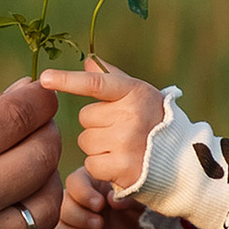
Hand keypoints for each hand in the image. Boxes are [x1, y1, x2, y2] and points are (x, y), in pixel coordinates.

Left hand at [41, 54, 167, 191]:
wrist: (184, 162)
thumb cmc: (157, 123)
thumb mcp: (141, 96)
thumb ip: (113, 78)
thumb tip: (87, 60)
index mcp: (134, 92)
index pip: (95, 84)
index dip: (67, 80)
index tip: (44, 78)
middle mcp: (130, 115)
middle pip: (86, 118)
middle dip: (98, 126)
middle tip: (122, 132)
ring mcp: (126, 142)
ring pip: (86, 142)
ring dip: (99, 148)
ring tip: (124, 149)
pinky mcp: (122, 167)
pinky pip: (91, 164)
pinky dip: (102, 167)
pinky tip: (121, 165)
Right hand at [55, 170, 147, 228]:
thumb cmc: (136, 214)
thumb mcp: (139, 204)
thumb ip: (129, 197)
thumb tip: (112, 198)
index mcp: (91, 183)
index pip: (75, 181)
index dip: (84, 193)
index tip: (100, 205)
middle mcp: (75, 201)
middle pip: (61, 203)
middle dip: (78, 216)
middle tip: (98, 225)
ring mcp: (68, 223)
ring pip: (55, 225)